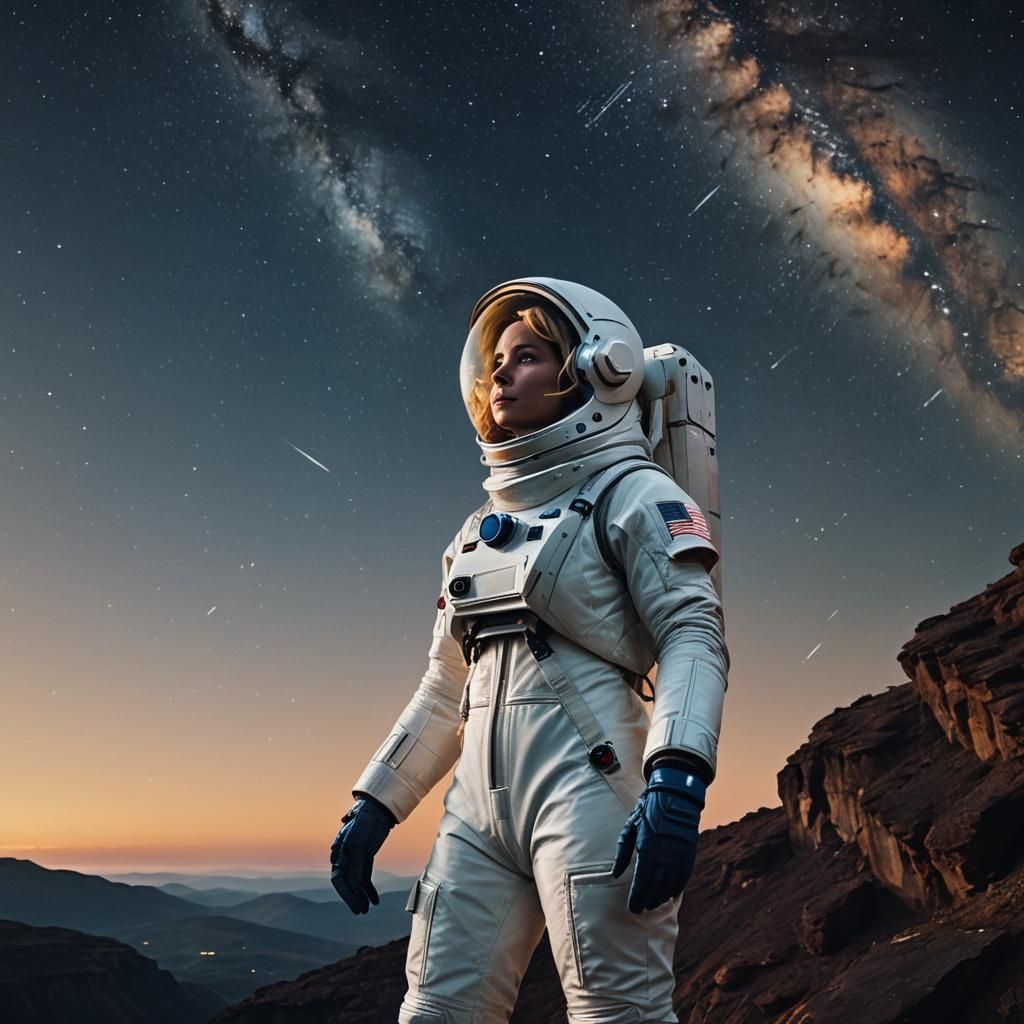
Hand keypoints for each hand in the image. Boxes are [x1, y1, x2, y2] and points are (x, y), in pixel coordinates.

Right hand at [329, 795, 396, 914]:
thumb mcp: (358, 844)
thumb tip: (353, 884)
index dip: (345, 893)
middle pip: (346, 883)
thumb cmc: (363, 824)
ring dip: (361, 896)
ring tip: (367, 909)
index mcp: (338, 853)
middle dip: (352, 898)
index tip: (354, 905)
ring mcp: (355, 858)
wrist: (377, 810)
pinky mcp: (365, 858)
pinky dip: (369, 889)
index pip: (338, 878)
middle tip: (360, 911)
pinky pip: (365, 877)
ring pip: (356, 882)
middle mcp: (345, 857)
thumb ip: (356, 864)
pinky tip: (375, 900)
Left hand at [611, 766, 705, 913]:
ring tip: (653, 903)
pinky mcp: (689, 852)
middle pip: (656, 885)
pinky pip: (683, 876)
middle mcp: (664, 853)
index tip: (633, 908)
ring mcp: (679, 854)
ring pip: (670, 884)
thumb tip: (614, 873)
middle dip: (648, 899)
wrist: (675, 795)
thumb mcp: (630, 826)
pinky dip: (676, 888)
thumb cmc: (648, 809)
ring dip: (661, 896)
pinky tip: (670, 894)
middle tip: (641, 908)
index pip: (642, 880)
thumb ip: (623, 851)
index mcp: (647, 846)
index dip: (637, 897)